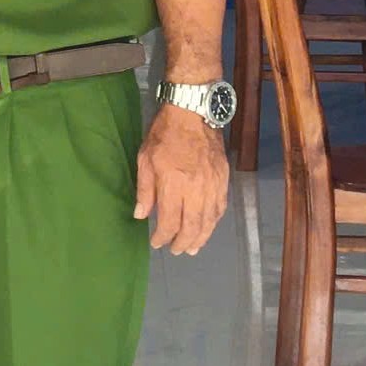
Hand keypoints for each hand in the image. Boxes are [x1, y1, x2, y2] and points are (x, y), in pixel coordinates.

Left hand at [134, 98, 229, 254]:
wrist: (194, 114)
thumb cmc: (164, 135)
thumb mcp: (145, 158)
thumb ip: (145, 190)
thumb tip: (141, 215)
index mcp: (174, 183)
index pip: (170, 220)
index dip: (163, 236)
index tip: (156, 242)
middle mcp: (196, 189)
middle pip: (192, 225)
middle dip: (183, 242)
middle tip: (176, 251)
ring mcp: (213, 186)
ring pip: (209, 220)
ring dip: (201, 237)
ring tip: (193, 248)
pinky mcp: (223, 180)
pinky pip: (220, 208)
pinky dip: (213, 222)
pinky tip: (207, 228)